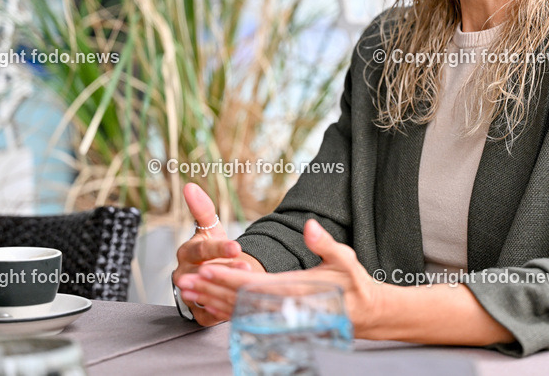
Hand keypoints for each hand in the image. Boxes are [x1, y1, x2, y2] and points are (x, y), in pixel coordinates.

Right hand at [172, 183, 255, 325]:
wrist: (209, 274)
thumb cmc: (210, 249)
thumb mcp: (210, 229)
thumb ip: (202, 209)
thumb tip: (190, 186)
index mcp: (188, 251)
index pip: (202, 249)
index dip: (220, 248)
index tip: (236, 246)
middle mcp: (184, 274)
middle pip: (204, 274)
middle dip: (225, 271)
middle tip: (245, 267)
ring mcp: (188, 294)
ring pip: (205, 295)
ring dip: (223, 292)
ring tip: (244, 287)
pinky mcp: (196, 312)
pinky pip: (208, 314)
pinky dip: (222, 313)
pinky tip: (238, 306)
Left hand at [183, 219, 384, 335]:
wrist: (365, 313)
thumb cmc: (354, 283)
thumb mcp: (344, 258)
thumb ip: (324, 243)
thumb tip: (308, 225)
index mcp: (297, 291)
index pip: (254, 286)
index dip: (227, 279)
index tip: (205, 270)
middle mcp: (285, 308)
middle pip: (239, 301)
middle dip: (210, 291)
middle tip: (183, 282)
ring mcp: (281, 318)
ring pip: (240, 312)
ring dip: (212, 302)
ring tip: (188, 292)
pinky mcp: (280, 322)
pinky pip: (248, 319)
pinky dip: (226, 311)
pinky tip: (210, 304)